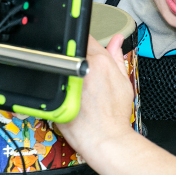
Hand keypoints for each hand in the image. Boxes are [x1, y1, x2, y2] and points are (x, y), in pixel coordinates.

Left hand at [58, 34, 134, 156]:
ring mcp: (68, 79)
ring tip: (74, 81)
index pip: (87, 36)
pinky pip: (52, 77)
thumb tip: (118, 40)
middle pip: (73, 48)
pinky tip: (65, 91)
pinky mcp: (56, 92)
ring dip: (64, 66)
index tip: (85, 48)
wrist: (105, 138)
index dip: (85, 41)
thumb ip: (117, 57)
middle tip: (80, 69)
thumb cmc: (115, 115)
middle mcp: (83, 67)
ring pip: (60, 61)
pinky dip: (56, 80)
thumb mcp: (123, 82)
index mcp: (100, 61)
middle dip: (75, 54)